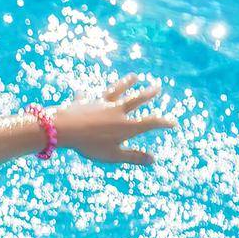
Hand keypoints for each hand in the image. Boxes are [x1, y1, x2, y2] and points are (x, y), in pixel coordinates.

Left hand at [51, 74, 174, 165]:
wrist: (64, 128)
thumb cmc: (90, 144)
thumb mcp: (113, 155)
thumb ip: (133, 157)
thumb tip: (153, 160)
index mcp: (126, 125)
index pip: (150, 123)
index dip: (163, 123)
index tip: (173, 123)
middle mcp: (116, 110)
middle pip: (135, 100)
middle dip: (147, 94)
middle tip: (157, 88)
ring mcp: (100, 104)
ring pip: (116, 91)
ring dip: (126, 83)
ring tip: (134, 77)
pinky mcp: (84, 102)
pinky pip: (85, 97)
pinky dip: (85, 95)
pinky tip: (81, 91)